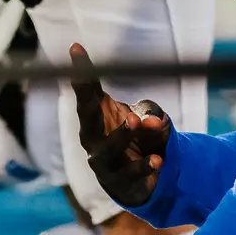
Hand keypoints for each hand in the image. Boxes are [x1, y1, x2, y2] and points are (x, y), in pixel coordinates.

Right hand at [69, 43, 171, 206]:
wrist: (139, 171)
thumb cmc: (130, 133)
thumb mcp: (139, 115)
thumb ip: (146, 113)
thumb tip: (152, 121)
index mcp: (93, 122)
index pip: (85, 98)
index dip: (81, 74)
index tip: (76, 48)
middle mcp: (94, 145)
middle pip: (93, 133)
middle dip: (112, 126)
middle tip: (133, 117)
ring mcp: (106, 168)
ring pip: (110, 160)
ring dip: (127, 147)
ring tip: (148, 141)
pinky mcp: (122, 187)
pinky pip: (131, 180)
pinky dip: (144, 171)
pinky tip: (158, 162)